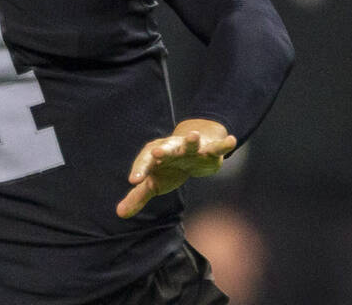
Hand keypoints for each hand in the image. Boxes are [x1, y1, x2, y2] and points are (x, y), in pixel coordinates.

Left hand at [116, 119, 236, 218]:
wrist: (193, 146)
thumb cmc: (169, 167)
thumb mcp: (154, 182)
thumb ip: (138, 196)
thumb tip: (120, 214)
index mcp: (156, 156)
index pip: (145, 162)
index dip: (140, 170)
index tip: (134, 181)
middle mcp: (173, 149)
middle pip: (167, 148)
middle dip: (164, 150)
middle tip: (157, 152)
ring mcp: (192, 148)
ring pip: (192, 143)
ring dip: (192, 140)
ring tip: (194, 136)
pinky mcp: (210, 149)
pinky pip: (218, 146)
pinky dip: (224, 144)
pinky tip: (231, 141)